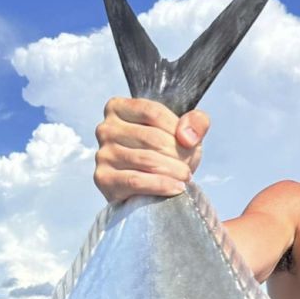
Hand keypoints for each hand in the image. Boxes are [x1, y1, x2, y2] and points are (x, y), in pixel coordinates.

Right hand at [93, 97, 209, 203]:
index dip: (177, 129)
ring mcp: (103, 154)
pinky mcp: (104, 179)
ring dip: (173, 170)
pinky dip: (161, 185)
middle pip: (152, 138)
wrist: (154, 190)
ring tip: (185, 176)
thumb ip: (196, 122)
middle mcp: (105, 128)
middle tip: (188, 166)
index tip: (190, 144)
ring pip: (146, 160)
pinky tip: (176, 187)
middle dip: (178, 154)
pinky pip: (136, 181)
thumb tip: (186, 136)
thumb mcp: (186, 132)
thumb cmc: (168, 154)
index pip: (153, 113)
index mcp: (119, 108)